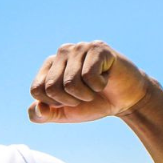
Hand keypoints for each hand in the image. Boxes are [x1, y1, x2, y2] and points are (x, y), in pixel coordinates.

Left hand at [28, 41, 151, 122]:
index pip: (37, 90)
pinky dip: (99, 86)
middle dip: (70, 101)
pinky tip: (106, 78)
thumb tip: (37, 109)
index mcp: (49, 65)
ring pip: (70, 83)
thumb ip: (43, 115)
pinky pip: (89, 76)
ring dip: (86, 95)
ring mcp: (80, 47)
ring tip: (95, 87)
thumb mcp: (64, 113)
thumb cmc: (94, 103)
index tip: (70, 100)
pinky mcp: (98, 48)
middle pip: (51, 87)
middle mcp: (62, 52)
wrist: (126, 100)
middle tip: (86, 95)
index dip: (54, 104)